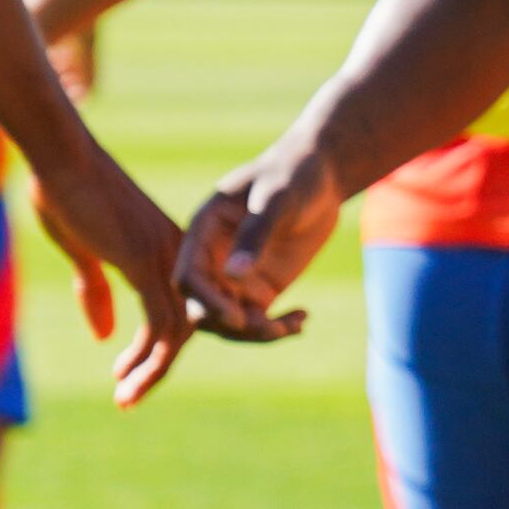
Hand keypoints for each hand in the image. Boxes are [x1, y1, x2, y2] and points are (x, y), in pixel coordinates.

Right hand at [24, 148, 202, 402]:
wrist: (61, 155)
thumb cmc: (65, 192)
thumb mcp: (82, 249)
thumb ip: (95, 290)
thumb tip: (103, 335)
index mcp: (166, 251)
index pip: (181, 311)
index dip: (159, 348)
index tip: (129, 375)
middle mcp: (176, 256)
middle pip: (188, 326)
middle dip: (160, 367)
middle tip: (129, 396)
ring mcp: (164, 258)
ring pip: (177, 333)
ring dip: (153, 372)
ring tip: (126, 397)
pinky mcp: (145, 261)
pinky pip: (161, 323)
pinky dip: (149, 358)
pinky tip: (126, 378)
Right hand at [176, 139, 339, 344]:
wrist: (320, 177)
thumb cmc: (292, 175)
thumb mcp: (276, 198)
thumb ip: (255, 233)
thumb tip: (233, 274)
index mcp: (204, 232)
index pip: (187, 278)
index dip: (206, 302)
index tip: (237, 317)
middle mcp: (213, 259)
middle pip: (202, 310)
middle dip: (231, 326)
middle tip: (269, 327)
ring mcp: (236, 278)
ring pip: (228, 324)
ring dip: (256, 334)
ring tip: (294, 323)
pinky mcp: (260, 289)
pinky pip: (258, 323)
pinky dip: (278, 329)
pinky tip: (303, 319)